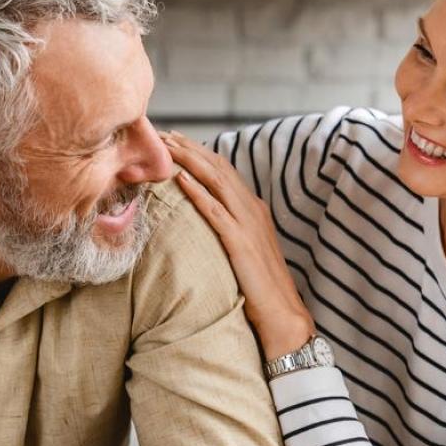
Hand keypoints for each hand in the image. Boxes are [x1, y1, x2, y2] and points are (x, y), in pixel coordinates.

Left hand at [163, 131, 315, 359]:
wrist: (282, 312)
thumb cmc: (261, 286)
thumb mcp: (246, 249)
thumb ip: (231, 229)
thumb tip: (207, 220)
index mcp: (254, 208)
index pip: (224, 171)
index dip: (199, 152)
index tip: (175, 141)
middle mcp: (252, 209)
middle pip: (218, 168)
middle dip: (190, 148)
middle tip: (163, 133)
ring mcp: (248, 224)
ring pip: (216, 181)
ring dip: (190, 160)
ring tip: (167, 146)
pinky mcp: (240, 242)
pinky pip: (215, 211)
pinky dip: (198, 192)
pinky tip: (180, 179)